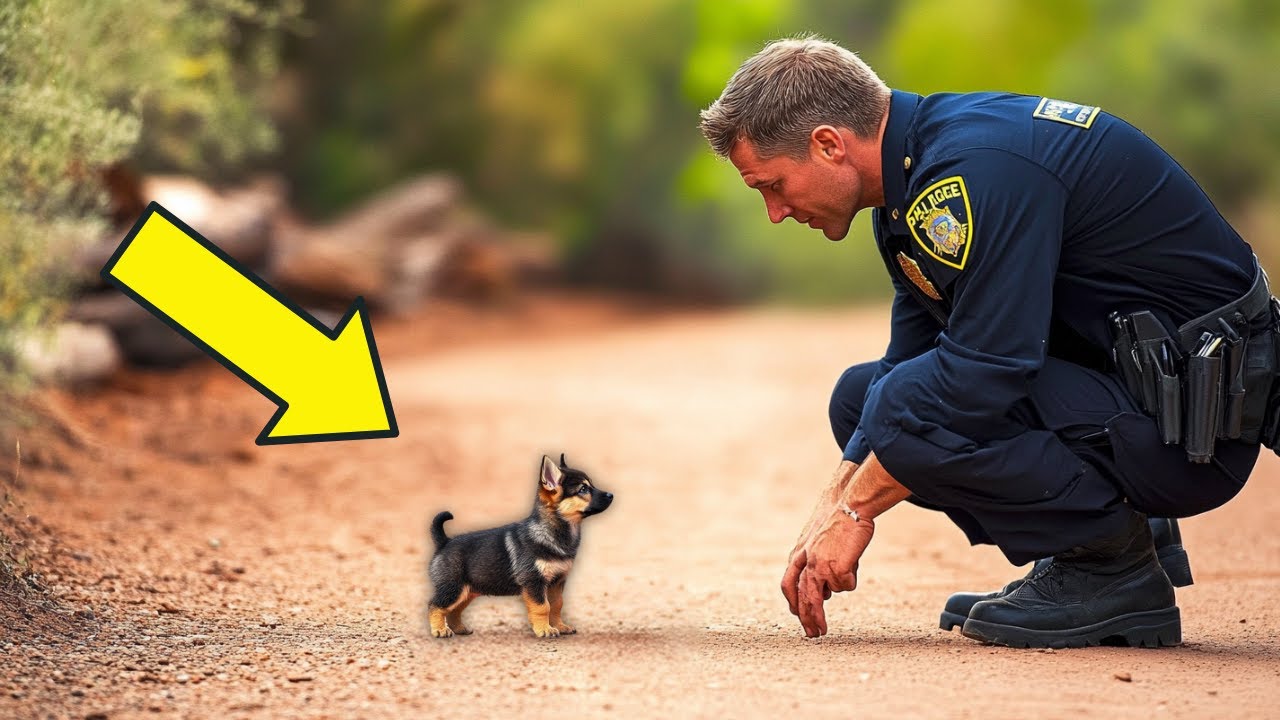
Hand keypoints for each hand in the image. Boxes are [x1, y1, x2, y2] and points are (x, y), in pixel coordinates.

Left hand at [780, 508, 875, 636]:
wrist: (849, 505)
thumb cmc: (837, 521)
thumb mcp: (819, 542)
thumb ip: (817, 565)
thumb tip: (826, 591)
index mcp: (798, 555)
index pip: (789, 585)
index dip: (792, 603)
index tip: (797, 617)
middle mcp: (805, 563)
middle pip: (803, 599)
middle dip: (805, 620)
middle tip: (812, 636)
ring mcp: (819, 566)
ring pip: (825, 595)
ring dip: (827, 603)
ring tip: (828, 615)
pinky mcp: (836, 568)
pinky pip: (846, 586)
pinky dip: (851, 578)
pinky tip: (853, 563)